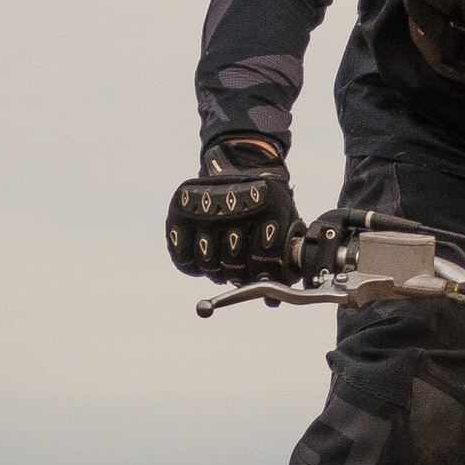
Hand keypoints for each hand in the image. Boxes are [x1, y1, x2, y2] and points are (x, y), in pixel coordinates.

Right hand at [167, 137, 301, 282]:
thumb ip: (281, 259)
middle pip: (232, 262)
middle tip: (239, 272)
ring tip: (223, 265)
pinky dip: (191, 265)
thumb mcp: (284, 221)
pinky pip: (180, 254)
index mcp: (268, 207)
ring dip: (216, 271)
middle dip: (238, 274)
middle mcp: (234, 205)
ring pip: (207, 262)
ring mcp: (205, 206)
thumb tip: (271, 301)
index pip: (262, 256)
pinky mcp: (181, 208)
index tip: (264, 281)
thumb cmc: (265, 203)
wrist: (240, 164)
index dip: (263, 275)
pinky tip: (201, 261)